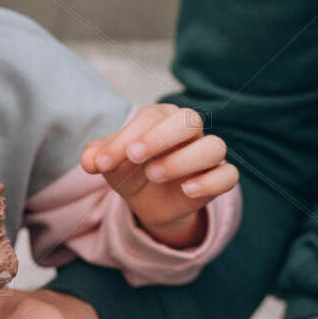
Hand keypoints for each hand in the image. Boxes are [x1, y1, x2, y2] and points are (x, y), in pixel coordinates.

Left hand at [79, 103, 237, 247]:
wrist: (149, 201)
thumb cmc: (131, 170)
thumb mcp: (111, 163)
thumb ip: (98, 156)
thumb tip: (88, 160)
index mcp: (163, 118)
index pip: (151, 117)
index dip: (126, 138)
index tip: (102, 163)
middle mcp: (189, 132)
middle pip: (190, 120)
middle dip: (160, 137)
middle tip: (134, 156)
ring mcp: (207, 155)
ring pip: (214, 147)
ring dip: (184, 161)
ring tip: (153, 175)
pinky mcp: (218, 179)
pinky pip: (229, 176)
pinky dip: (211, 181)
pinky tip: (186, 191)